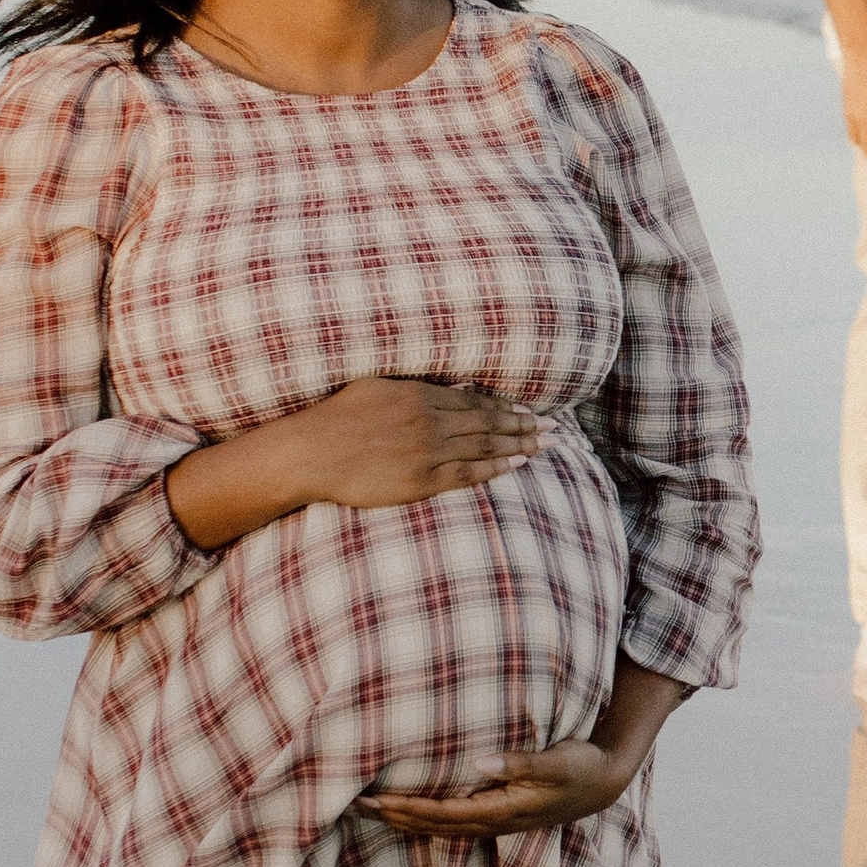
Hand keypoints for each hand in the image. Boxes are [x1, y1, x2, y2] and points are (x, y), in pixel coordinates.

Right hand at [168, 376, 539, 549]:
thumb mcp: (377, 387)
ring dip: (519, 445)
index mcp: (420, 396)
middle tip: (554, 428)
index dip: (505, 408)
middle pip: (489, 423)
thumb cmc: (337, 418)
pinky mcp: (421, 480)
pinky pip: (468, 473)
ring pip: (485, 447)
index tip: (528, 411)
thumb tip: (454, 386)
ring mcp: (428, 452)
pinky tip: (516, 464)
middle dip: (524, 425)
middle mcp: (431, 421)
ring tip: (545, 445)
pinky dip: (495, 468)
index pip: (474, 402)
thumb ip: (417, 387)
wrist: (311, 453)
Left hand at [364, 739, 630, 840]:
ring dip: (402, 821)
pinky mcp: (496, 816)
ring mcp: (494, 823)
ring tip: (369, 811)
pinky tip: (406, 811)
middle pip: (431, 826)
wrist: (604, 783)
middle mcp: (492, 823)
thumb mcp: (556, 761)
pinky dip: (422, 819)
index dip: (405, 809)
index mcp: (501, 811)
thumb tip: (480, 762)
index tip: (373, 801)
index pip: (441, 814)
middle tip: (352, 807)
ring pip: (437, 828)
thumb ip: (519, 763)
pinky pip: (449, 822)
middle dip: (392, 818)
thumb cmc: (579, 765)